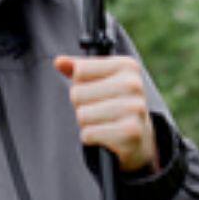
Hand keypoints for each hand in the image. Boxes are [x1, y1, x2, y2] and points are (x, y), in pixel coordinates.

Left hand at [55, 52, 158, 176]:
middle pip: (77, 94)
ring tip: (103, 122)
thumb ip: (79, 69)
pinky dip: (91, 137)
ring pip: (82, 115)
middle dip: (82, 105)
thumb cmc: (115, 103)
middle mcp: (133, 84)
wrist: (139, 136)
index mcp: (127, 66)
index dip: (81, 83)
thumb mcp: (100, 80)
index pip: (79, 71)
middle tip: (100, 110)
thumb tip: (59, 62)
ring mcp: (134, 108)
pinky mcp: (130, 132)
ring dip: (87, 123)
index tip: (97, 90)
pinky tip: (105, 135)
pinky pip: (88, 134)